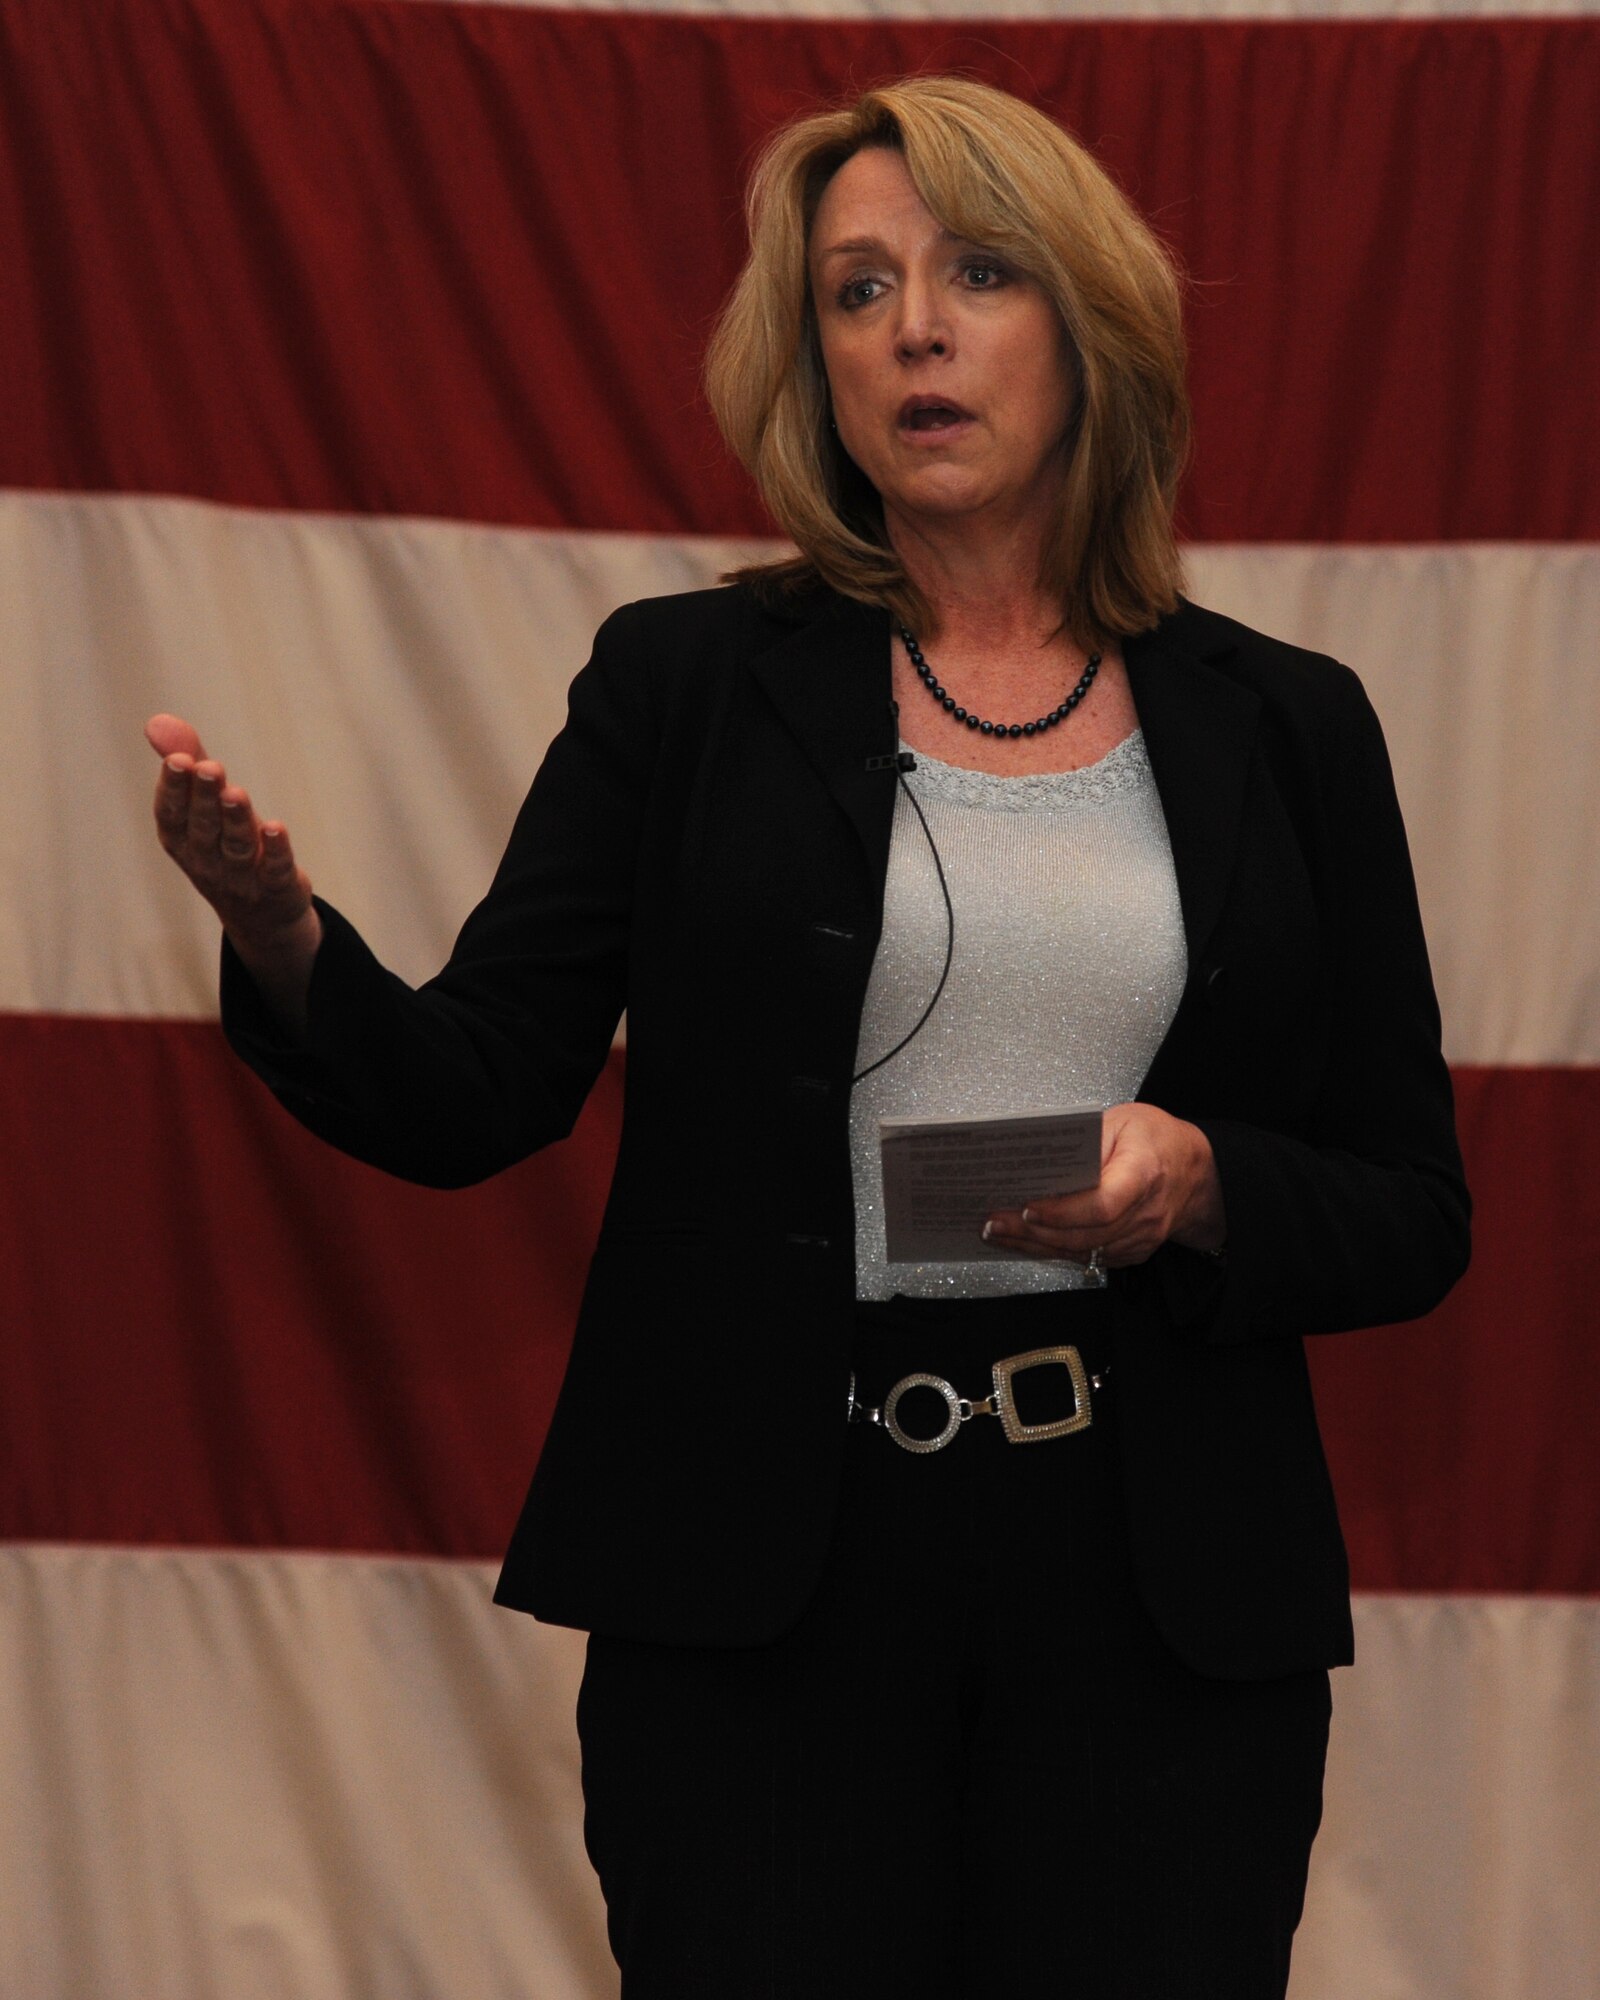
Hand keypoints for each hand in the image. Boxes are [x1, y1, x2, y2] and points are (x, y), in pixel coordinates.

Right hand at [145, 714, 321, 1010]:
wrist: (261, 917)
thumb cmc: (225, 848)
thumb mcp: (205, 807)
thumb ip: (188, 764)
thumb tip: (156, 720)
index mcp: (183, 841)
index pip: (172, 815)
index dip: (174, 789)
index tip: (178, 759)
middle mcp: (207, 861)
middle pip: (205, 828)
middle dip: (205, 797)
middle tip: (210, 767)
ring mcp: (242, 879)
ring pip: (237, 848)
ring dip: (237, 819)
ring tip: (237, 792)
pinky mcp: (277, 888)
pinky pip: (275, 870)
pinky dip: (276, 850)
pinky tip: (276, 827)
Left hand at [983, 1102, 1225, 1268]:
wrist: (1196, 1171)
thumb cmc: (1156, 1139)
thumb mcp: (1121, 1120)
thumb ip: (1085, 1140)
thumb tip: (1044, 1163)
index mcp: (1144, 1172)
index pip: (1102, 1205)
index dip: (1062, 1212)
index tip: (1028, 1207)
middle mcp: (1145, 1212)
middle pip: (1085, 1235)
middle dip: (1033, 1233)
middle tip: (994, 1222)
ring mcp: (1141, 1237)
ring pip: (1083, 1252)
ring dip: (1036, 1246)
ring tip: (998, 1232)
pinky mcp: (1132, 1251)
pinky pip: (1090, 1257)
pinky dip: (1054, 1251)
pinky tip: (1026, 1242)